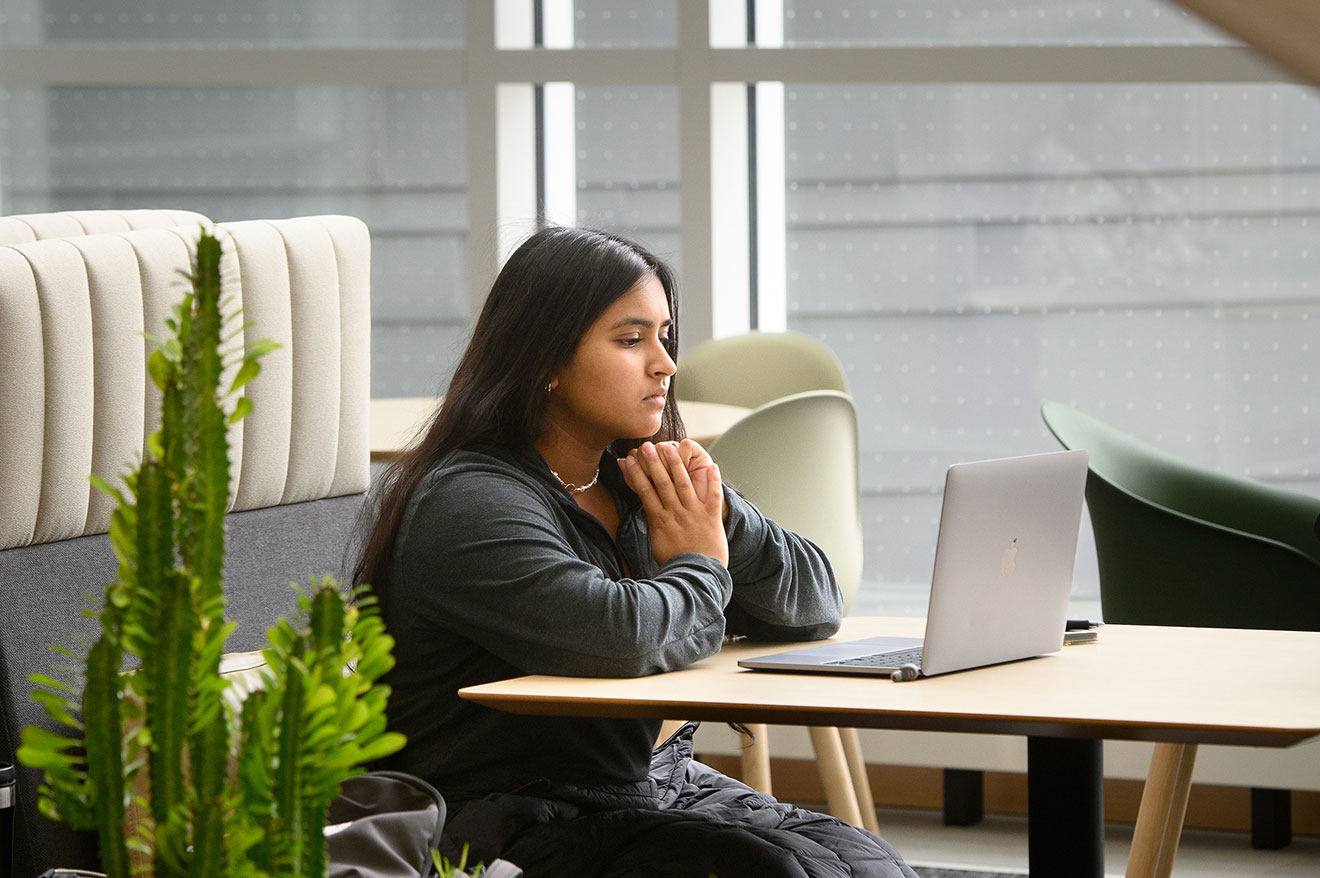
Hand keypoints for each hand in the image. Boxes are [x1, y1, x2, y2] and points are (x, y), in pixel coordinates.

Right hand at [618, 441, 726, 566]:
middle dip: (653, 462)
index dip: (636, 474)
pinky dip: (713, 481)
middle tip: (646, 446)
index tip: (628, 460)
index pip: (645, 491)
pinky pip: (714, 495)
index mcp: (660, 520)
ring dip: (676, 465)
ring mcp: (694, 514)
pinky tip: (713, 466)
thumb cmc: (675, 562)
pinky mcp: (712, 517)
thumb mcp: (656, 544)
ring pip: (684, 484)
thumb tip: (647, 511)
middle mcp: (676, 513)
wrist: (697, 576)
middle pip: (662, 482)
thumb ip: (653, 525)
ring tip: (669, 447)